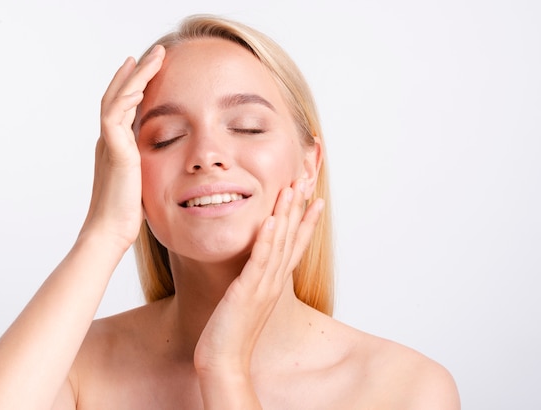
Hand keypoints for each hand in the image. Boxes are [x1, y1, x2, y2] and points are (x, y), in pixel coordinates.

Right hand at [81, 45, 164, 249]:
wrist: (110, 233)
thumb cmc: (127, 214)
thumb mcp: (143, 183)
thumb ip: (149, 168)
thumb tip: (168, 165)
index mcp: (116, 147)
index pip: (124, 108)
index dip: (135, 87)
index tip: (149, 70)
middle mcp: (109, 141)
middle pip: (118, 96)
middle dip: (135, 73)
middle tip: (152, 53)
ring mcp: (109, 144)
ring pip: (117, 99)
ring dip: (136, 76)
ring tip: (153, 57)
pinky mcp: (115, 152)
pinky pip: (116, 115)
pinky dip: (127, 97)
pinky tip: (141, 83)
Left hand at [194, 180, 324, 406]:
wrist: (224, 360)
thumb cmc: (231, 331)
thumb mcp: (246, 300)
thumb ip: (253, 280)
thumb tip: (254, 267)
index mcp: (274, 282)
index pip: (295, 246)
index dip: (307, 222)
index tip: (316, 200)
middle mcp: (273, 281)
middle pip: (292, 238)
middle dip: (300, 208)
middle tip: (307, 181)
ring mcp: (262, 286)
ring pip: (278, 244)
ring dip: (286, 215)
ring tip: (292, 189)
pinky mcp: (246, 292)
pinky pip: (258, 261)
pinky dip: (266, 240)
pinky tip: (271, 220)